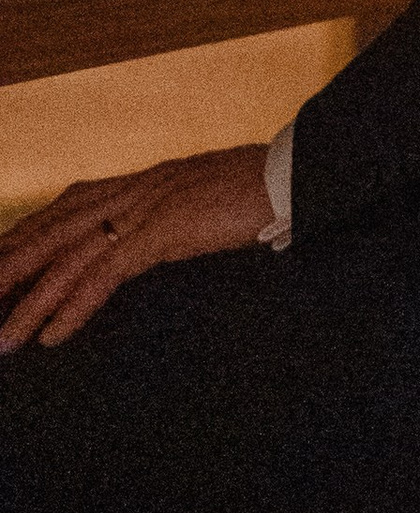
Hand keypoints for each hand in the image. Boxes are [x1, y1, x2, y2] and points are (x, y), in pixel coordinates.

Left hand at [0, 145, 271, 351]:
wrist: (297, 172)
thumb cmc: (258, 189)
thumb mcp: (201, 198)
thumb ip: (168, 215)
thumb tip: (151, 240)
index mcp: (141, 181)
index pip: (64, 209)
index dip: (26, 238)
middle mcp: (134, 189)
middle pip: (52, 230)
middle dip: (8, 267)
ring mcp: (148, 207)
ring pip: (69, 257)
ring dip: (30, 302)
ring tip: (2, 339)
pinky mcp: (166, 230)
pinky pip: (108, 274)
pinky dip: (75, 306)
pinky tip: (53, 336)